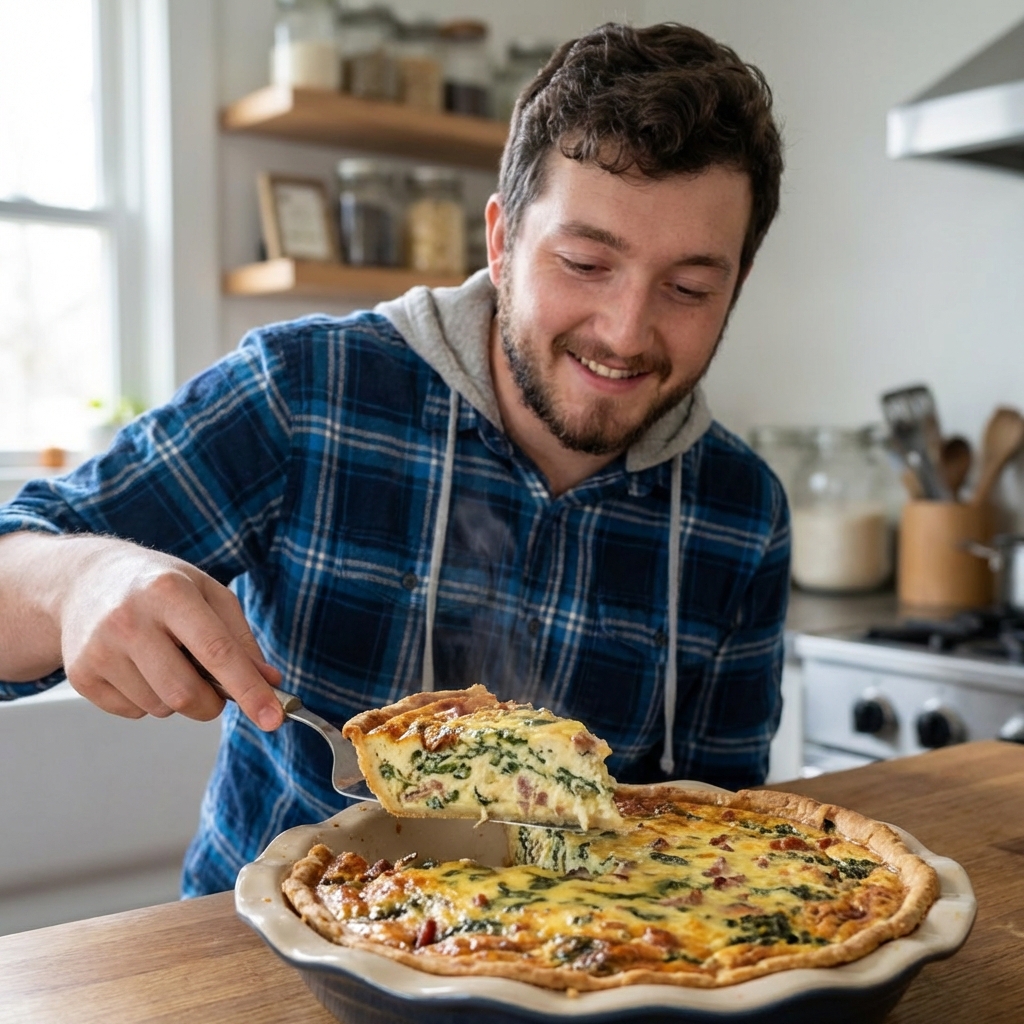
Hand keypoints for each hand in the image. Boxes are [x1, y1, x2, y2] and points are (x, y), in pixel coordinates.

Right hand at [50, 536, 283, 729]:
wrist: (88, 581)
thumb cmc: (159, 587)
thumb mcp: (208, 594)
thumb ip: (240, 638)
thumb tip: (269, 681)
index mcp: (169, 592)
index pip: (217, 652)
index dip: (249, 689)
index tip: (273, 718)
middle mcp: (129, 619)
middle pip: (186, 693)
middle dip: (212, 703)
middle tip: (214, 688)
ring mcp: (99, 649)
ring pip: (160, 707)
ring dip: (177, 697)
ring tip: (167, 660)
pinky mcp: (81, 675)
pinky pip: (134, 712)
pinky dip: (149, 699)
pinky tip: (139, 667)